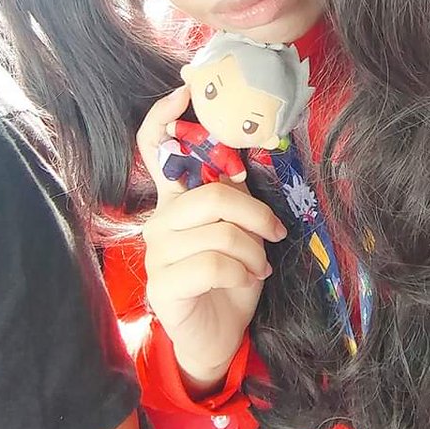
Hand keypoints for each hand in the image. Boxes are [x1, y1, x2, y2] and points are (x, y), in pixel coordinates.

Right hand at [137, 88, 286, 392]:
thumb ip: (235, 197)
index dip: (164, 117)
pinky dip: (242, 270)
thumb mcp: (241, 231)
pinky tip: (250, 279)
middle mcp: (159, 222)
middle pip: (211, 194)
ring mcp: (157, 253)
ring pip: (218, 230)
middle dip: (255, 213)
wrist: (218, 337)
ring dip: (253, 248)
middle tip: (276, 231)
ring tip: (261, 263)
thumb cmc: (231, 279)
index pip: (154, 149)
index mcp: (176, 202)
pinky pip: (212, 263)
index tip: (185, 90)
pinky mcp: (164, 285)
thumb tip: (247, 159)